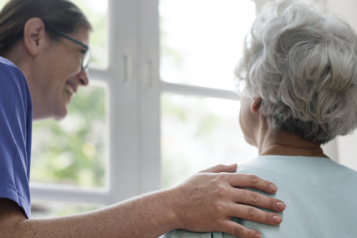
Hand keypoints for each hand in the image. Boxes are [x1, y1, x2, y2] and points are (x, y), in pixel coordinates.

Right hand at [168, 164, 284, 237]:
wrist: (172, 204)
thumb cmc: (187, 188)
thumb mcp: (203, 173)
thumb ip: (221, 168)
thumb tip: (236, 164)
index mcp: (222, 179)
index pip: (249, 179)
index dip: (264, 183)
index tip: (274, 188)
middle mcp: (224, 192)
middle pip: (253, 196)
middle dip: (270, 201)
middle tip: (282, 206)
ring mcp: (221, 208)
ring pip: (249, 212)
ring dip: (266, 217)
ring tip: (278, 220)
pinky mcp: (216, 222)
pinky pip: (237, 228)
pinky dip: (249, 233)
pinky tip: (259, 236)